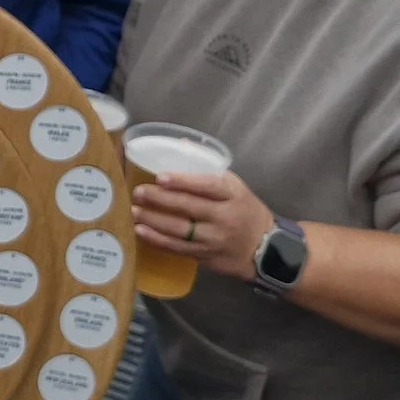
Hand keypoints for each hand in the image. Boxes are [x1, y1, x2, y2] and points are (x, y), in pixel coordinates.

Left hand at [132, 169, 275, 282]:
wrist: (265, 248)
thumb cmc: (245, 210)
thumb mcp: (235, 186)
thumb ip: (208, 169)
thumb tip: (180, 144)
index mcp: (233, 195)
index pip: (207, 186)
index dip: (183, 181)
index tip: (160, 177)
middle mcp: (224, 217)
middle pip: (189, 207)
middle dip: (160, 200)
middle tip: (138, 192)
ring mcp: (214, 239)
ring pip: (180, 230)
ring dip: (153, 220)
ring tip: (134, 211)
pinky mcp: (206, 256)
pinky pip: (178, 248)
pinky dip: (157, 240)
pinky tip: (141, 231)